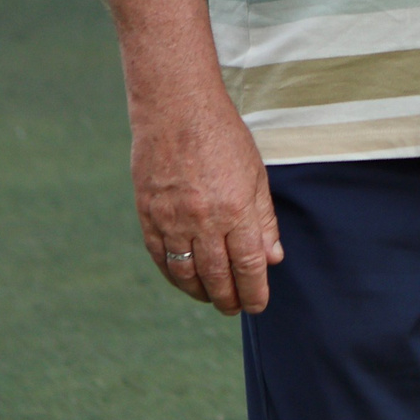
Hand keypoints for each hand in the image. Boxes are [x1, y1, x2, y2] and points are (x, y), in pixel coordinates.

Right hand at [132, 100, 282, 315]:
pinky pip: (160, 257)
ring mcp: (171, 219)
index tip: (258, 304)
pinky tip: (185, 280)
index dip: (254, 290)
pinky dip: (173, 275)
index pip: (248, 264)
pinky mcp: (148, 214)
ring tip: (213, 299)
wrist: (176, 111)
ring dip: (201, 292)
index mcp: (235, 208)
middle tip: (235, 308)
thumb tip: (272, 258)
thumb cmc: (223, 137)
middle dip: (228, 298)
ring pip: (185, 272)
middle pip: (217, 275)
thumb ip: (263, 219)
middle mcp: (202, 219)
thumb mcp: (256, 174)